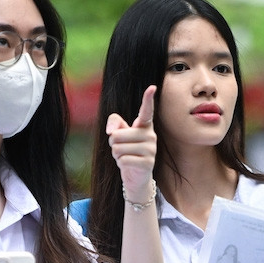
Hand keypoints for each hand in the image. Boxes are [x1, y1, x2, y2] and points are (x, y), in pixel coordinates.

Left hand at [106, 85, 156, 202]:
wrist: (136, 175)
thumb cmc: (127, 150)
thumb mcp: (119, 134)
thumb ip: (114, 124)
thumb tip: (112, 132)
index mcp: (144, 126)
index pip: (146, 111)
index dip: (148, 99)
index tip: (152, 87)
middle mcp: (150, 135)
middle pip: (117, 135)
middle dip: (113, 144)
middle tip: (121, 149)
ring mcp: (151, 149)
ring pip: (118, 148)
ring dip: (116, 155)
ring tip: (125, 157)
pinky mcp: (148, 163)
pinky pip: (123, 160)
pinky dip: (120, 164)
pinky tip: (128, 165)